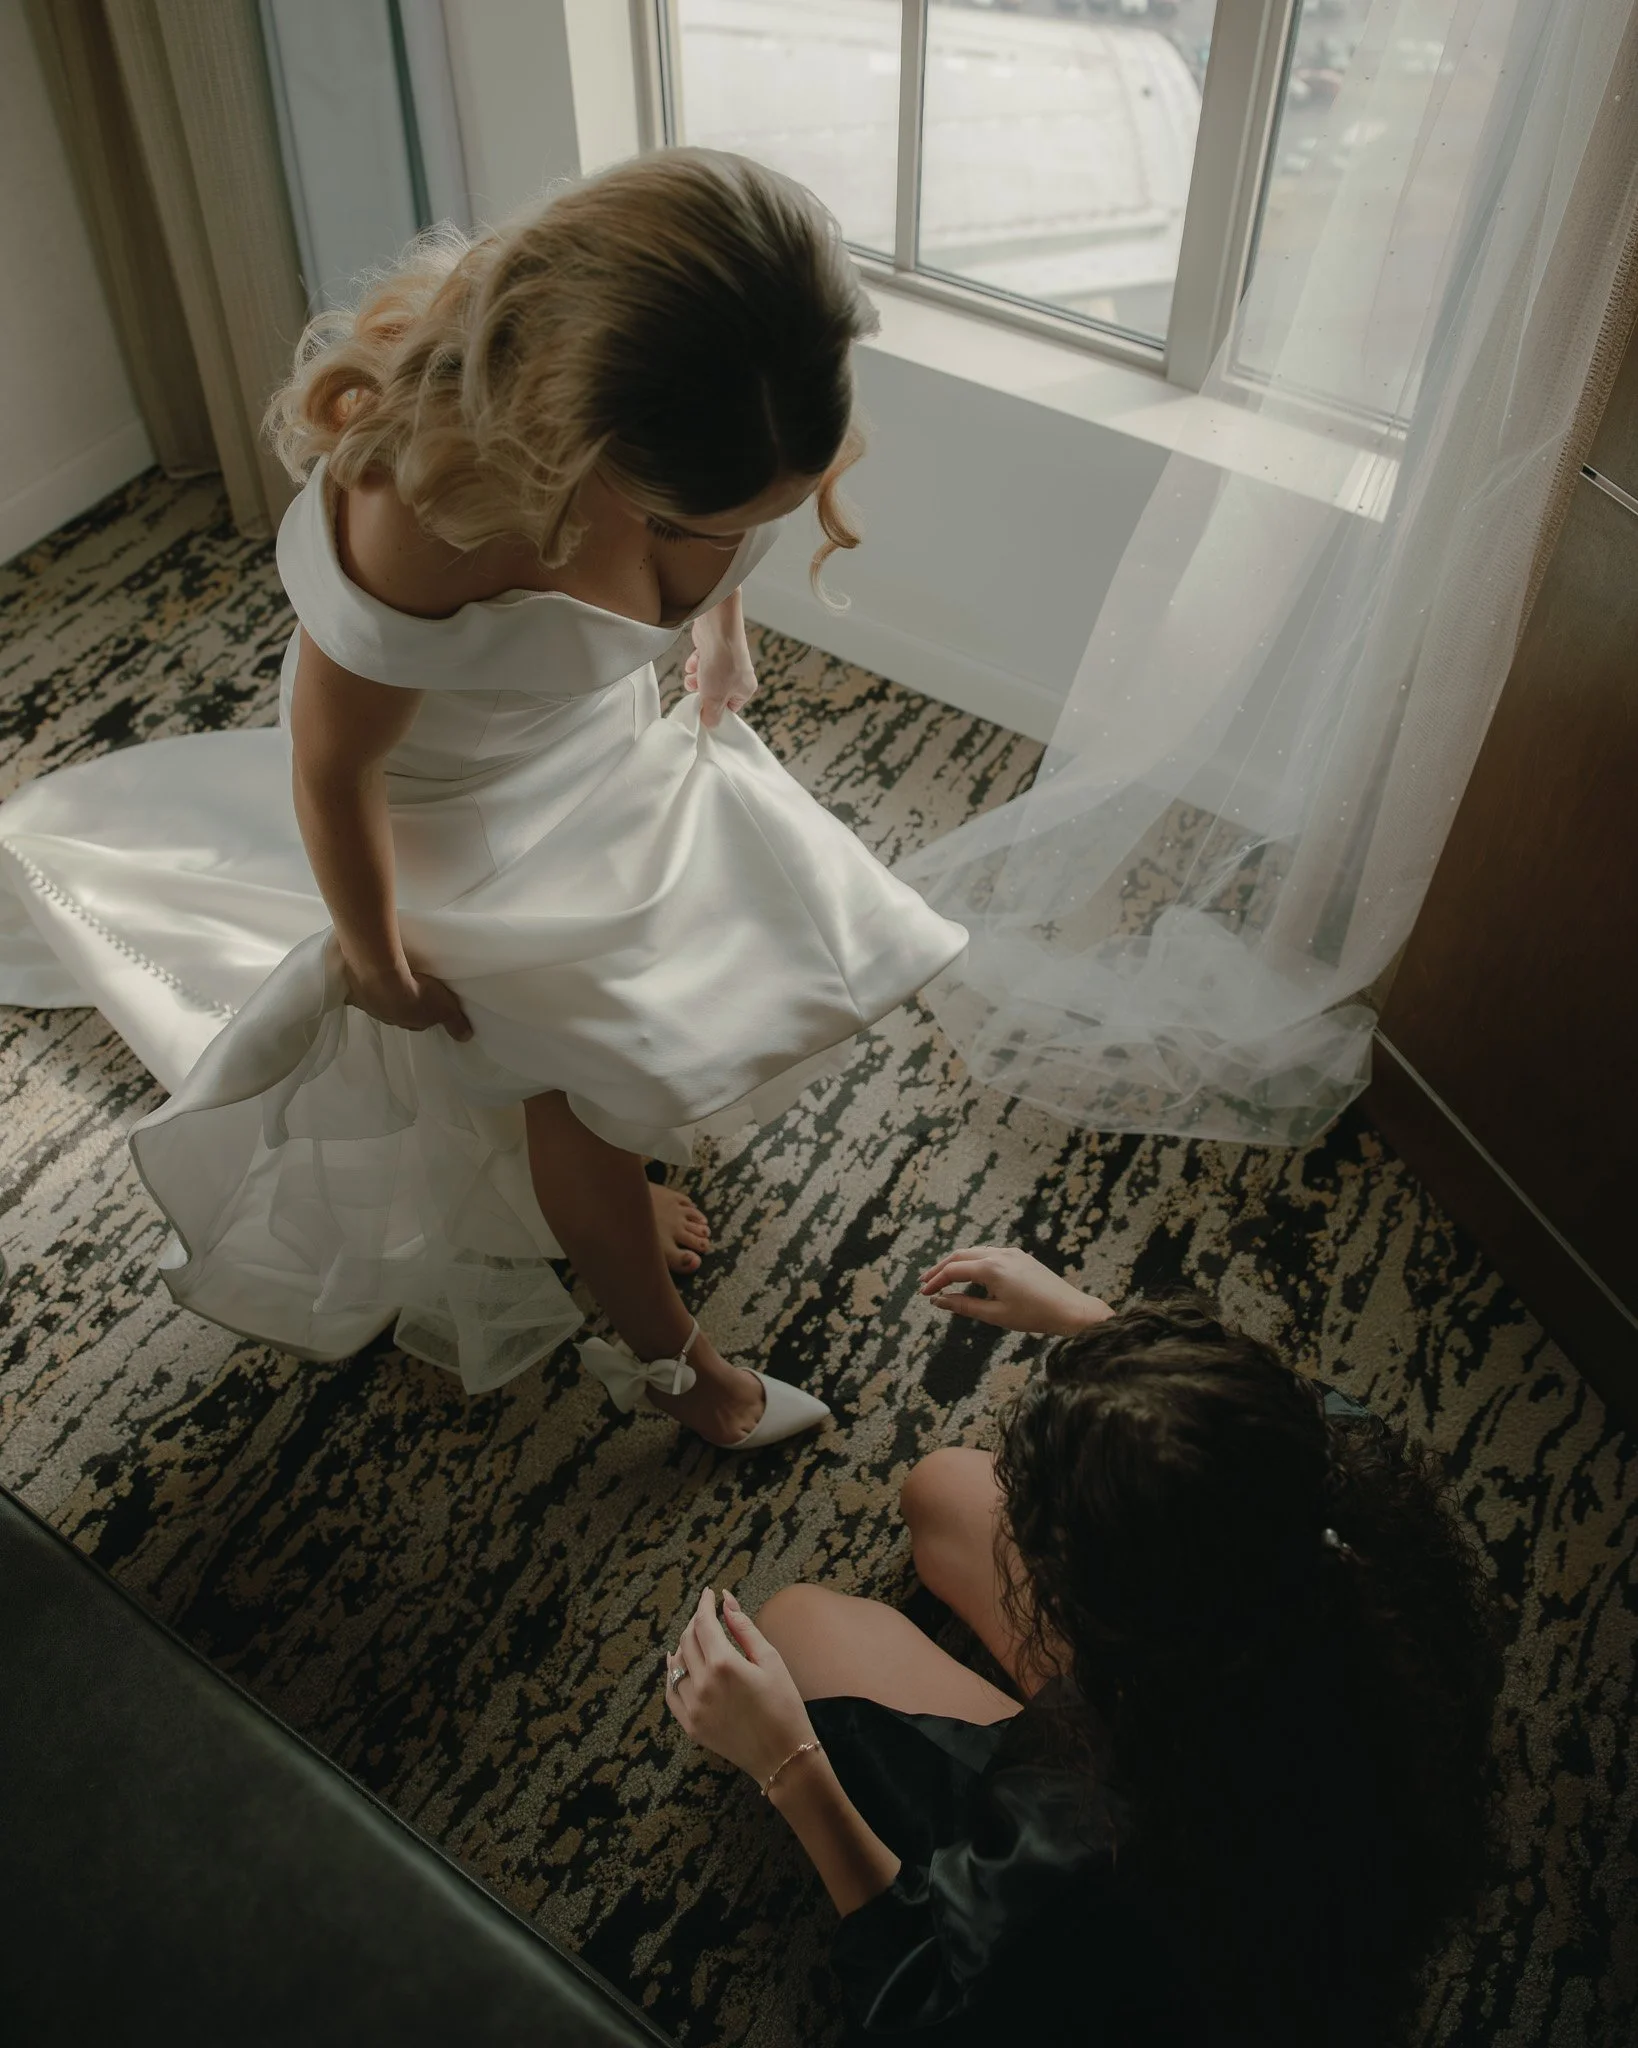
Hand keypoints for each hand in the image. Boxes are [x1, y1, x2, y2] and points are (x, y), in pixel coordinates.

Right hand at [342, 954, 472, 1039]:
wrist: (381, 977)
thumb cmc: (416, 994)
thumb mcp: (444, 1008)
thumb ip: (454, 1022)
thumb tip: (466, 1037)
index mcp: (407, 1022)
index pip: (418, 1022)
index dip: (423, 1015)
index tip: (427, 1006)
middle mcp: (386, 1018)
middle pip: (396, 1013)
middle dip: (402, 1005)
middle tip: (408, 992)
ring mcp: (368, 1006)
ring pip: (378, 1002)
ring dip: (383, 995)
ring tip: (388, 980)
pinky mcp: (354, 993)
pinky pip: (358, 991)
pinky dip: (362, 986)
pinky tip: (364, 977)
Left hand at [663, 1587, 814, 1784]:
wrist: (783, 1756)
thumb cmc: (784, 1704)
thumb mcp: (771, 1660)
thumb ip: (744, 1628)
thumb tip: (726, 1601)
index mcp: (724, 1664)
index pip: (704, 1623)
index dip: (705, 1604)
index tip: (709, 1594)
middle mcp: (703, 1684)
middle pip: (688, 1640)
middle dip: (696, 1621)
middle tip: (707, 1613)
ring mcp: (693, 1707)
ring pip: (677, 1664)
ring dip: (685, 1645)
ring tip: (698, 1636)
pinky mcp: (690, 1725)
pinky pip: (671, 1692)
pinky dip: (672, 1674)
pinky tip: (677, 1663)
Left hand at [684, 622, 758, 728]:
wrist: (717, 630)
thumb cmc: (722, 664)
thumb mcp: (715, 699)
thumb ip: (711, 715)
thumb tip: (709, 724)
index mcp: (745, 689)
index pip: (729, 708)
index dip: (714, 710)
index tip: (703, 710)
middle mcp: (738, 675)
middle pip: (714, 693)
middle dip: (702, 692)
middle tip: (697, 690)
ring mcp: (726, 661)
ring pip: (705, 678)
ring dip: (695, 679)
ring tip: (693, 675)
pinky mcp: (713, 649)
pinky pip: (701, 662)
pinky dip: (695, 663)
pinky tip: (694, 662)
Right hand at [918, 1245, 1113, 1335]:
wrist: (1069, 1309)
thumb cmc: (1033, 1315)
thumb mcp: (995, 1315)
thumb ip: (964, 1306)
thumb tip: (939, 1301)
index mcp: (991, 1268)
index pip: (953, 1270)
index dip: (935, 1282)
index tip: (924, 1294)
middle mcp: (999, 1254)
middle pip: (960, 1255)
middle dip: (940, 1268)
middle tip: (925, 1282)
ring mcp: (1010, 1252)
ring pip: (974, 1252)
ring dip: (956, 1263)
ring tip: (944, 1278)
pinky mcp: (1020, 1256)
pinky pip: (989, 1253)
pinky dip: (973, 1262)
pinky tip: (970, 1275)